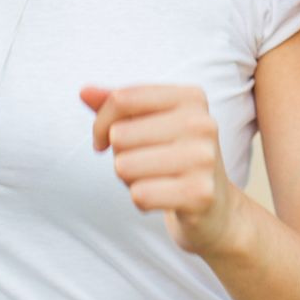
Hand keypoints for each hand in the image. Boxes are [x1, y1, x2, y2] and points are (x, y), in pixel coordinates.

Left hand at [79, 84, 239, 258]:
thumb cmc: (172, 156)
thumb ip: (117, 104)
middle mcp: (201, 123)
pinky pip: (139, 194)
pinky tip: (162, 198)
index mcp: (190, 97)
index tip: (104, 139)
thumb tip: (84, 91)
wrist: (215, 207)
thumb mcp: (148, 123)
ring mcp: (203, 158)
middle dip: (120, 155)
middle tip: (142, 163)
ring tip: (153, 179)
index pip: (122, 98)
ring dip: (129, 179)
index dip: (101, 122)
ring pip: (125, 165)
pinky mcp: (199, 193)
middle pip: (120, 134)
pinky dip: (141, 200)